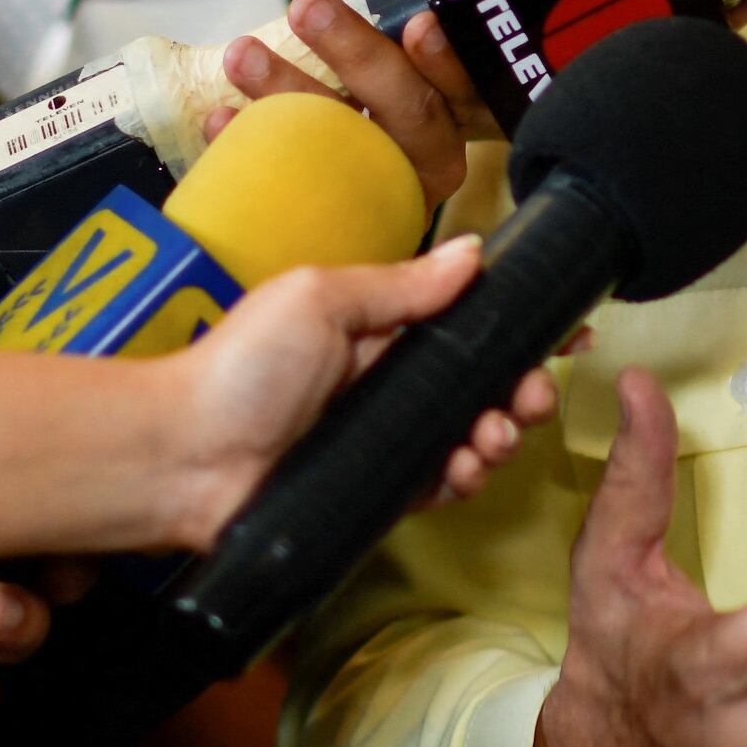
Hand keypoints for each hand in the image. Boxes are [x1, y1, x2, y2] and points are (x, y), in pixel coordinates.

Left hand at [156, 238, 559, 544]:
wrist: (183, 457)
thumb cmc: (239, 369)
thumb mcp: (321, 300)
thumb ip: (402, 286)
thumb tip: (473, 253)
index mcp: (377, 331)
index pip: (464, 324)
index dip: (516, 331)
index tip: (564, 334)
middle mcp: (387, 385)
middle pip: (480, 385)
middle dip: (521, 390)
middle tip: (531, 398)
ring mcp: (383, 441)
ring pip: (468, 437)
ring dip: (498, 436)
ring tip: (493, 438)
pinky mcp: (374, 493)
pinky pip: (436, 486)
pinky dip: (462, 478)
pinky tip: (465, 470)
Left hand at [221, 0, 492, 207]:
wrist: (339, 183)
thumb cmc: (371, 98)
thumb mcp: (384, 51)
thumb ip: (375, 14)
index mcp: (454, 112)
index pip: (463, 86)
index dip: (444, 60)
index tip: (417, 23)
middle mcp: (430, 159)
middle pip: (409, 112)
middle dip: (357, 53)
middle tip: (308, 6)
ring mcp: (382, 192)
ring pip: (345, 144)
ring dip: (291, 91)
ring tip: (242, 54)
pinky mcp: (328, 214)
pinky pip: (287, 179)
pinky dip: (250, 142)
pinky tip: (220, 115)